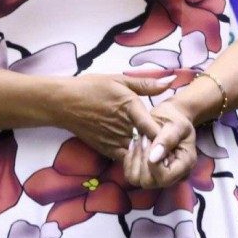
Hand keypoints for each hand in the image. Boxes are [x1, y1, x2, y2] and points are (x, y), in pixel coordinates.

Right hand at [54, 74, 173, 159]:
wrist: (64, 103)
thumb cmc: (91, 87)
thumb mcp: (119, 80)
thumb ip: (147, 83)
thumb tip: (171, 81)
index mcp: (130, 107)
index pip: (153, 128)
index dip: (165, 136)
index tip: (173, 136)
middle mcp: (124, 127)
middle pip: (149, 142)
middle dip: (159, 143)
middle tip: (170, 143)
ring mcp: (114, 141)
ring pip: (139, 152)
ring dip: (147, 150)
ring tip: (156, 146)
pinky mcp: (107, 150)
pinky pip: (127, 157)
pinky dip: (134, 155)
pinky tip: (136, 146)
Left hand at [123, 98, 195, 188]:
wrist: (169, 118)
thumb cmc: (175, 120)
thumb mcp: (176, 125)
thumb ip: (167, 140)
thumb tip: (153, 159)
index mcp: (185, 165)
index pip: (165, 178)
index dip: (153, 164)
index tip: (150, 140)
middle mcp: (172, 176)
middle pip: (148, 182)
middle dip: (142, 159)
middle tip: (144, 138)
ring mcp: (158, 176)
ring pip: (136, 180)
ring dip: (134, 158)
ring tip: (140, 140)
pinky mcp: (146, 172)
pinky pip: (130, 174)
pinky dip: (129, 159)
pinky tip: (135, 144)